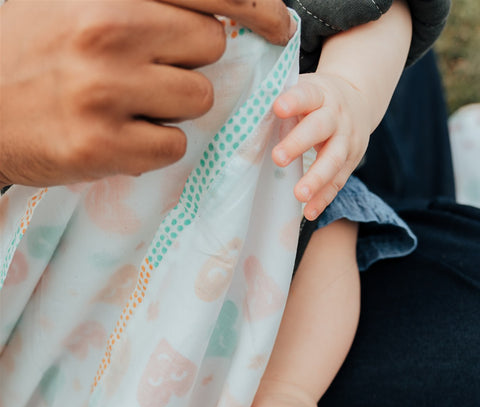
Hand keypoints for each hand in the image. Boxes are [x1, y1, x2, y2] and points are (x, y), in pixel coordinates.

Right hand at [0, 0, 293, 187]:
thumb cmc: (20, 46)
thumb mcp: (68, 0)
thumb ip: (132, 1)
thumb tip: (212, 13)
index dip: (256, 6)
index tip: (279, 26)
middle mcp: (109, 31)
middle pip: (208, 47)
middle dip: (189, 59)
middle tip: (149, 69)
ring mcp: (106, 91)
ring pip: (196, 99)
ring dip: (173, 104)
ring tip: (125, 102)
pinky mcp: (102, 145)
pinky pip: (172, 145)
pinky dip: (154, 144)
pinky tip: (117, 134)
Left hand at [271, 73, 371, 219]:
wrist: (360, 103)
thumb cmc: (318, 100)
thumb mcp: (305, 90)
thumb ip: (283, 100)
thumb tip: (248, 116)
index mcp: (320, 94)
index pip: (307, 95)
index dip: (294, 101)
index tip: (278, 107)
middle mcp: (336, 116)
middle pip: (320, 128)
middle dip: (299, 143)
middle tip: (278, 158)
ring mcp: (346, 140)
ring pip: (333, 160)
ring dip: (315, 179)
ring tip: (298, 194)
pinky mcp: (350, 162)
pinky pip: (337, 182)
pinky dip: (323, 198)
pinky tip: (309, 212)